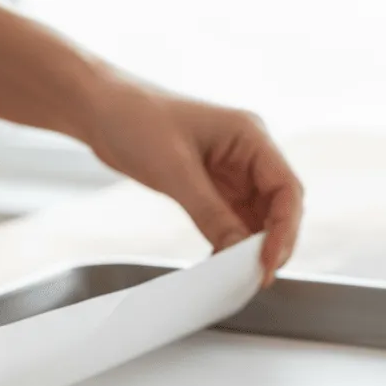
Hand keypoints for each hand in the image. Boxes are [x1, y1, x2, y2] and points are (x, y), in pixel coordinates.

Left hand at [85, 81, 303, 285]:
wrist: (99, 108)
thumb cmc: (135, 119)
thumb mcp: (174, 170)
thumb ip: (210, 213)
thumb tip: (238, 253)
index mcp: (250, 136)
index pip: (287, 189)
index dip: (284, 230)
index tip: (267, 262)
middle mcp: (248, 154)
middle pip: (279, 207)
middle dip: (272, 243)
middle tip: (255, 277)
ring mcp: (231, 171)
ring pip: (258, 218)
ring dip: (251, 247)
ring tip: (236, 276)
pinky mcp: (211, 186)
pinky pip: (232, 220)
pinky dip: (230, 243)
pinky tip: (218, 262)